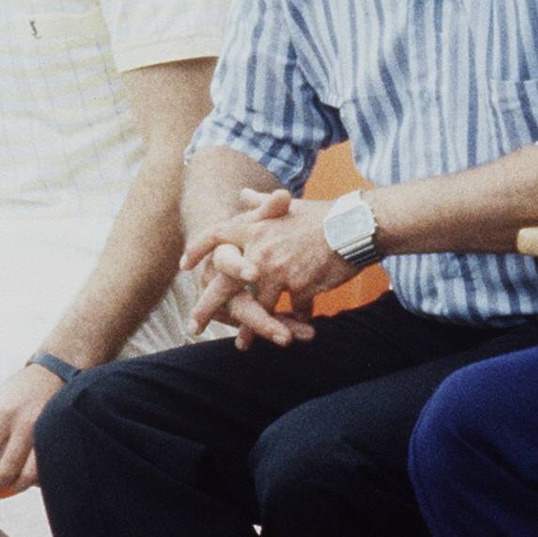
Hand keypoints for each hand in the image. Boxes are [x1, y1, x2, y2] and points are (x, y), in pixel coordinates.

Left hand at [0, 363, 62, 498]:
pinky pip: (45, 469)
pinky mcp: (61, 438)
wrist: (55, 373)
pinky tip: (25, 481)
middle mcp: (24, 423)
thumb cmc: (16, 392)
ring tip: (4, 488)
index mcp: (1, 413)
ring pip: (28, 474)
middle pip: (5, 469)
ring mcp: (45, 432)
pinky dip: (33, 480)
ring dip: (13, 487)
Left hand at [182, 186, 350, 332]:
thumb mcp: (287, 206)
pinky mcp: (300, 286)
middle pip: (225, 284)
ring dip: (252, 328)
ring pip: (258, 307)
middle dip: (207, 307)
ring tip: (243, 343)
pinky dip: (297, 319)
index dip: (197, 250)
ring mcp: (279, 271)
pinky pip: (294, 310)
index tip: (183, 265)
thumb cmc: (321, 216)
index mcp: (254, 228)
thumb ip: (260, 204)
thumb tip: (242, 193)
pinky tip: (299, 325)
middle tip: (194, 326)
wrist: (354, 226)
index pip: (215, 236)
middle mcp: (260, 250)